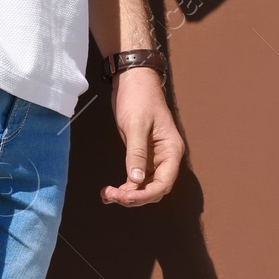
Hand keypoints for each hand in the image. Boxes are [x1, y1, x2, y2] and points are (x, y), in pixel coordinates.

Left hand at [101, 68, 183, 205]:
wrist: (133, 80)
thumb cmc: (139, 98)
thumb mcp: (136, 125)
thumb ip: (136, 153)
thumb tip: (135, 180)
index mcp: (171, 150)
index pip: (163, 182)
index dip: (146, 195)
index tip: (126, 198)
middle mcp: (165, 157)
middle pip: (155, 188)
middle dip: (135, 197)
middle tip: (112, 196)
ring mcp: (153, 158)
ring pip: (144, 186)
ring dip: (128, 194)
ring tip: (107, 194)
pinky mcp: (141, 155)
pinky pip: (136, 178)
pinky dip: (124, 186)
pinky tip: (110, 191)